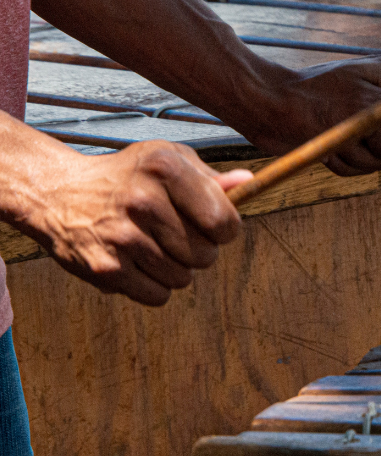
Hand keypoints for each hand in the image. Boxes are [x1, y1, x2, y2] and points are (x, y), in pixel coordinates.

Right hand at [18, 141, 251, 306]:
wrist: (58, 193)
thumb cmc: (126, 176)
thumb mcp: (166, 159)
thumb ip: (209, 177)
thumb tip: (247, 183)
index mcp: (164, 168)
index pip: (224, 222)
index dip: (225, 230)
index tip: (214, 227)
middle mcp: (143, 201)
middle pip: (206, 255)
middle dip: (200, 250)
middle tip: (176, 235)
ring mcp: (123, 237)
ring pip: (184, 278)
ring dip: (176, 268)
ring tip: (153, 245)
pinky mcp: (106, 269)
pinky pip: (158, 296)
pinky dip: (154, 286)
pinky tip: (138, 261)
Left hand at [242, 53, 380, 176]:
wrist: (270, 112)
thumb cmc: (313, 99)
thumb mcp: (364, 104)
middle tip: (360, 134)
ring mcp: (377, 122)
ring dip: (363, 157)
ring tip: (339, 142)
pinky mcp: (360, 141)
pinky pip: (370, 166)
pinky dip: (349, 164)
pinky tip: (331, 151)